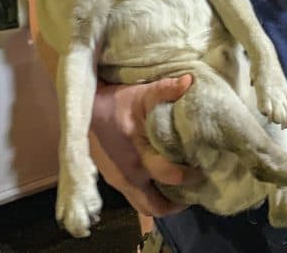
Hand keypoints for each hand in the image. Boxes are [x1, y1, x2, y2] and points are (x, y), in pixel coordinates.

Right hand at [90, 75, 200, 215]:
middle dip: (177, 204)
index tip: (203, 169)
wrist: (84, 110)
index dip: (190, 176)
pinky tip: (160, 183)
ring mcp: (119, 181)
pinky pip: (135, 198)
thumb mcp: (140, 94)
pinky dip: (151, 195)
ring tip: (179, 191)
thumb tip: (189, 81)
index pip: (169, 176)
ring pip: (144, 206)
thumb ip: (165, 90)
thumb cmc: (115, 102)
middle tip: (193, 191)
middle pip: (156, 207)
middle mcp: (128, 175)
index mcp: (138, 155)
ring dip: (163, 202)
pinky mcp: (113, 180)